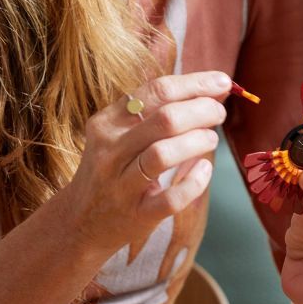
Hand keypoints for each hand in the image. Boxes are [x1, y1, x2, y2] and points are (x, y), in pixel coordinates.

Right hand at [62, 70, 231, 254]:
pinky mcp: (136, 215)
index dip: (195, 84)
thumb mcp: (121, 134)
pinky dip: (194, 182)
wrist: (80, 222)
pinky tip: (204, 170)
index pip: (156, 91)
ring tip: (211, 139)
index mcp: (108, 122)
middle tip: (218, 113)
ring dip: (198, 141)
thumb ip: (159, 110)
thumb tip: (214, 88)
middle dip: (202, 110)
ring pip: (163, 154)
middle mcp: (110, 151)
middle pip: (165, 119)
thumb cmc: (114, 169)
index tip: (222, 81)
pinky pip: (171, 199)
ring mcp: (121, 185)